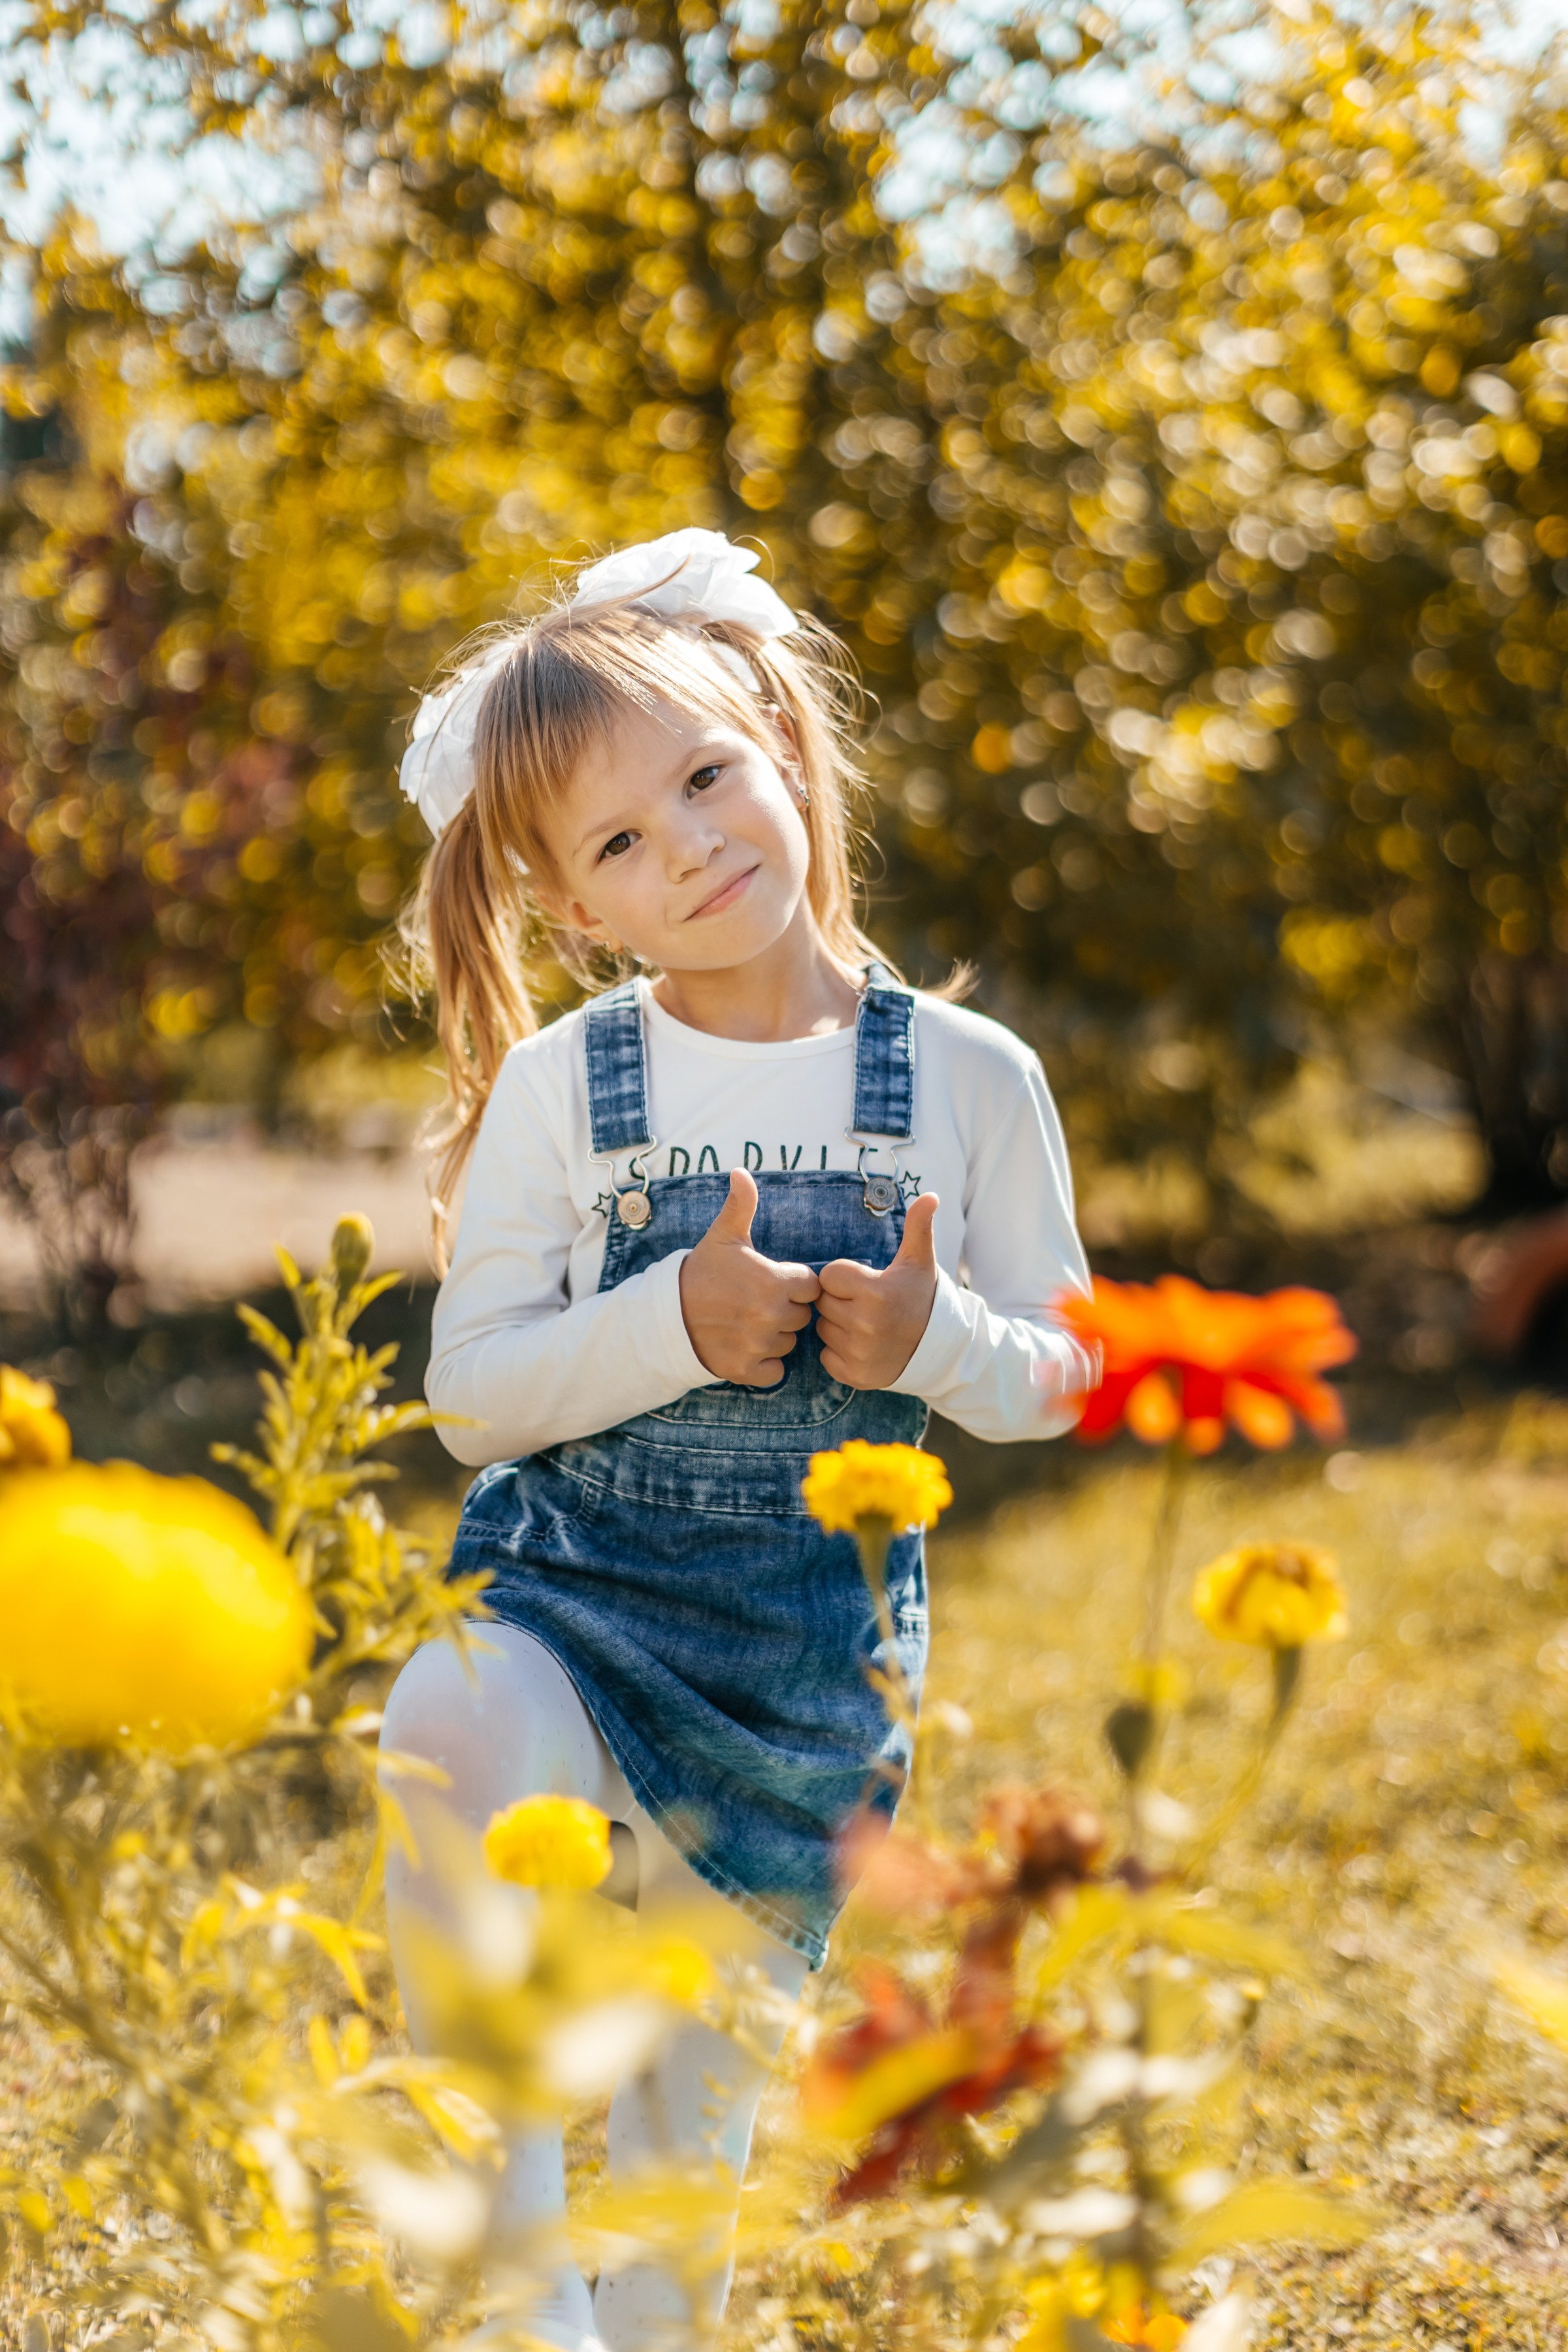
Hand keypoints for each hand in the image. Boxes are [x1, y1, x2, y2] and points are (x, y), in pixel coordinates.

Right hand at [679, 1169, 820, 1386]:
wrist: (666, 1315)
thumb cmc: (702, 1272)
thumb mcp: (723, 1237)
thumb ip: (741, 1205)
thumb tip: (741, 1171)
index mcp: (774, 1282)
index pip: (810, 1287)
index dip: (793, 1283)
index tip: (771, 1281)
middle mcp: (771, 1316)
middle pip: (802, 1317)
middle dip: (785, 1310)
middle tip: (755, 1302)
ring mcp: (760, 1344)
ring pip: (789, 1343)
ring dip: (775, 1336)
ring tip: (746, 1322)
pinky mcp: (748, 1370)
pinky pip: (775, 1371)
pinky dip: (765, 1363)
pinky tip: (745, 1346)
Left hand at [817, 1193, 938, 1389]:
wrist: (938, 1347)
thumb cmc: (921, 1297)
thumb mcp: (919, 1261)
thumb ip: (918, 1226)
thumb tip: (931, 1195)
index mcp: (877, 1292)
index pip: (829, 1276)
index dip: (843, 1277)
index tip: (864, 1282)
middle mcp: (866, 1324)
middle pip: (823, 1303)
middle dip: (839, 1300)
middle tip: (863, 1304)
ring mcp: (860, 1353)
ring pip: (823, 1329)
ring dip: (837, 1325)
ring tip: (864, 1324)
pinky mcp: (855, 1375)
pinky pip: (826, 1356)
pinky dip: (838, 1352)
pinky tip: (861, 1345)